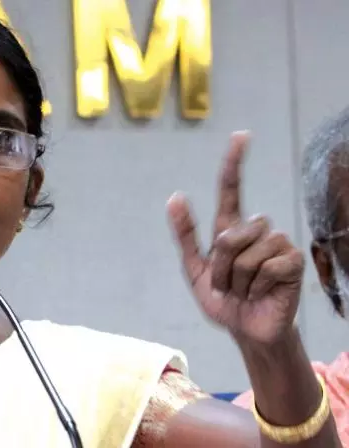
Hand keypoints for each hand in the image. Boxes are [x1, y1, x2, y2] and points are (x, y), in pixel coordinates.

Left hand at [167, 131, 303, 345]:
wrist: (246, 329)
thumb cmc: (223, 301)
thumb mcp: (195, 269)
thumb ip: (185, 235)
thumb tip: (175, 196)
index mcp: (230, 230)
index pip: (231, 191)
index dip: (234, 164)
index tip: (241, 136)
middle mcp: (256, 231)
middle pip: (229, 234)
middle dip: (220, 266)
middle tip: (227, 285)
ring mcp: (277, 244)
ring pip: (247, 253)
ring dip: (237, 279)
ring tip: (243, 290)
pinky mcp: (293, 261)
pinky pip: (268, 266)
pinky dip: (258, 286)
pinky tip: (263, 293)